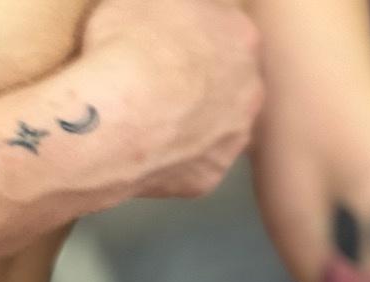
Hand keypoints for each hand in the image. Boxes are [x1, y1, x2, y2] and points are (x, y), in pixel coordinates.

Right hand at [82, 0, 264, 198]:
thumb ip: (171, 3)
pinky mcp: (211, 176)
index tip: (171, 38)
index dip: (196, 33)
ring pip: (218, 126)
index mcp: (241, 38)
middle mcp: (250, 92)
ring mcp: (233, 139)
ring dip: (195, 122)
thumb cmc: (130, 46)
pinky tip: (149, 147)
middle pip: (232, 82)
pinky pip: (195, 164)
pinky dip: (175, 157)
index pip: (226, 28)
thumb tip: (172, 6)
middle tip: (164, 79)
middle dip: (205, 81)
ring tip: (153, 117)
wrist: (119, 118)